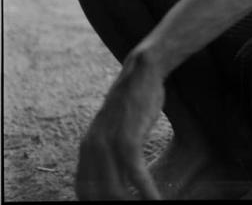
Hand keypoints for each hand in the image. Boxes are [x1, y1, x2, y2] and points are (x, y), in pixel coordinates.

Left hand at [75, 50, 164, 199]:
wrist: (142, 72)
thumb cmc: (134, 100)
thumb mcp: (113, 127)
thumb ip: (107, 148)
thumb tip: (113, 170)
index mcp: (87, 147)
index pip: (83, 190)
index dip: (96, 204)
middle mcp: (92, 148)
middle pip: (97, 195)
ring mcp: (109, 144)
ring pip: (115, 191)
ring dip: (132, 204)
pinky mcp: (129, 139)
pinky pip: (136, 176)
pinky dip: (147, 193)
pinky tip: (156, 201)